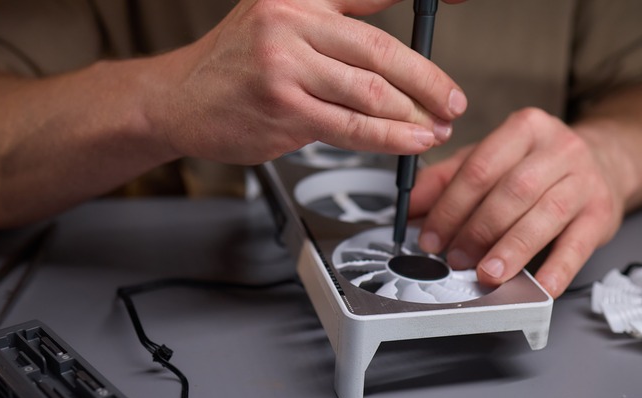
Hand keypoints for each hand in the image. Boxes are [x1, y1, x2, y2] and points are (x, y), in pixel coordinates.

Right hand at [144, 0, 466, 164]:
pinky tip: (410, 140)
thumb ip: (335, 28)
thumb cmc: (235, 65)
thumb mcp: (279, 22)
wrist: (178, 99)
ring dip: (413, 114)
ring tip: (436, 126)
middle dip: (428, 80)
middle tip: (452, 99)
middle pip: (381, 50)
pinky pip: (350, 127)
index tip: (463, 2)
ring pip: (370, 92)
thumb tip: (400, 58)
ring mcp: (285, 66)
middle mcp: (291, 22)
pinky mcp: (284, 110)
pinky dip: (388, 137)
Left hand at [409, 107, 627, 297]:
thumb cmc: (538, 164)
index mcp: (526, 128)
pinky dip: (557, 269)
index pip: (480, 167)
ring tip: (487, 273)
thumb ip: (447, 179)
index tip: (431, 236)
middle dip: (478, 230)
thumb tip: (410, 206)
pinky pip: (578, 245)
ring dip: (511, 249)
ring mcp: (585, 181)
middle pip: (512, 191)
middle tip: (455, 258)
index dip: (450, 207)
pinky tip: (539, 286)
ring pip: (544, 216)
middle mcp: (559, 149)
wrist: (605, 161)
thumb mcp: (491, 159)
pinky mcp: (602, 214)